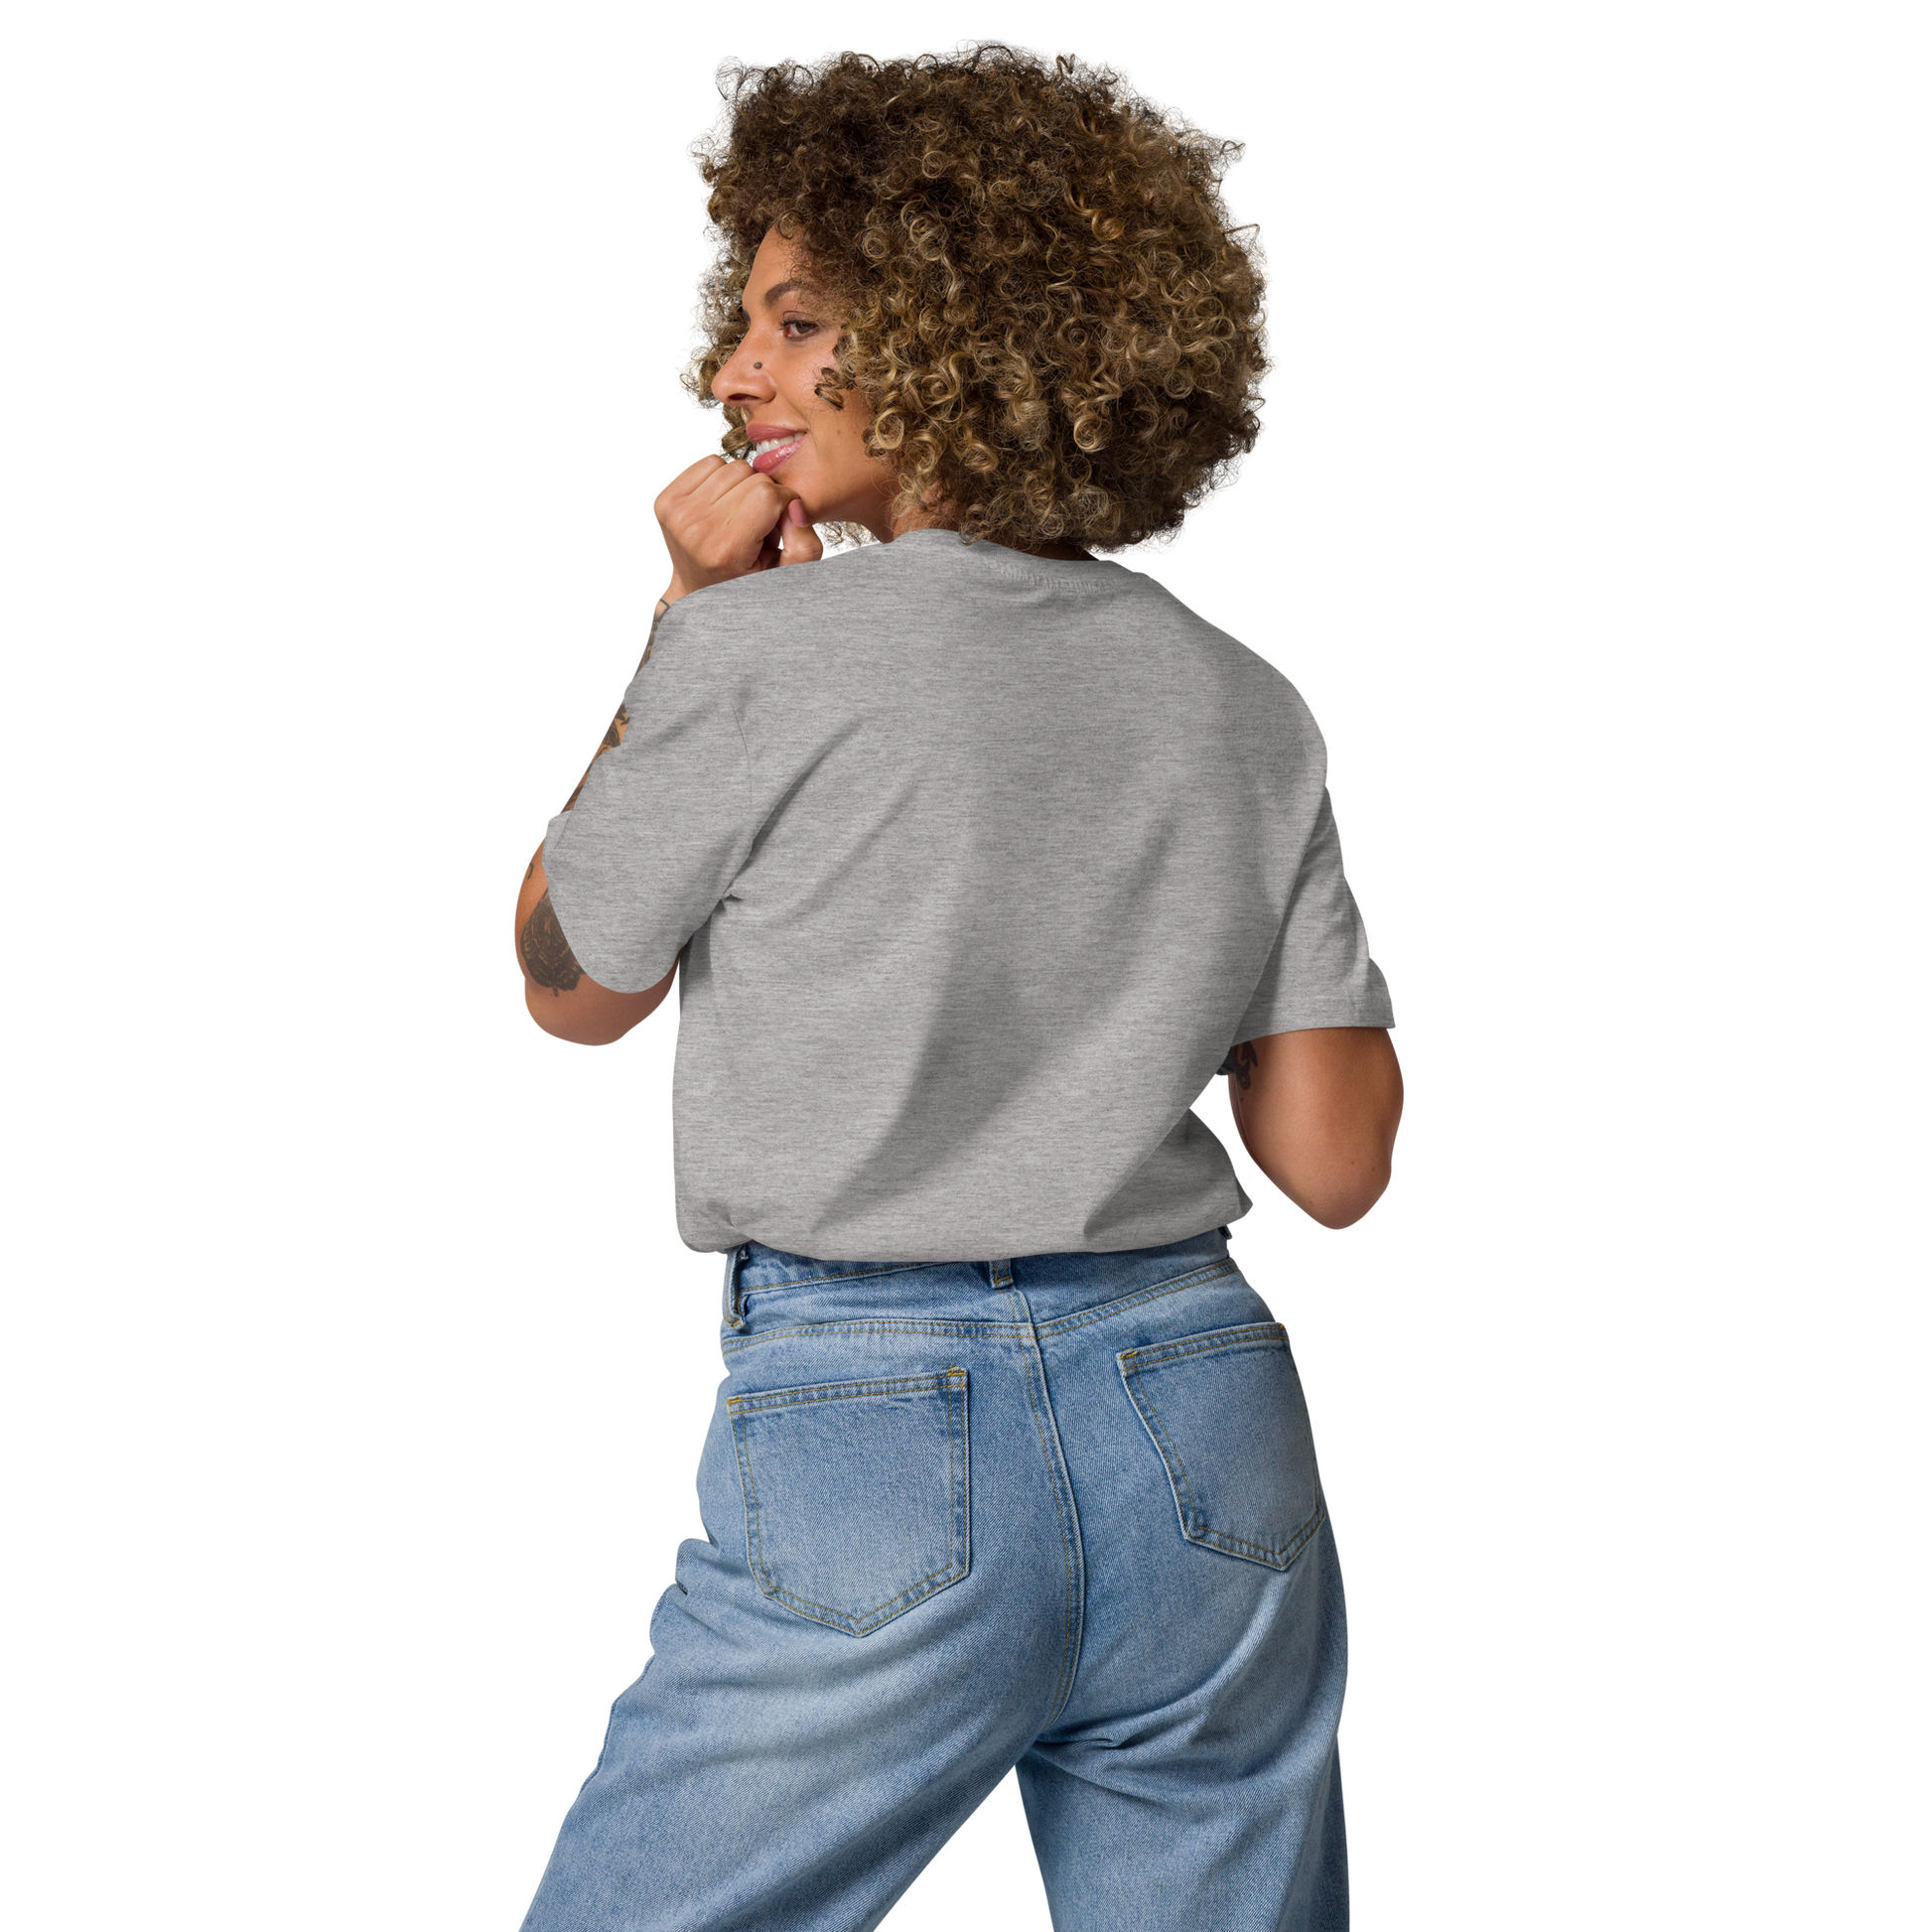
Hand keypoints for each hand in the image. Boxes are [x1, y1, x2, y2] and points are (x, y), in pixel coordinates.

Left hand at [650, 451, 824, 598]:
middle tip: (755, 522)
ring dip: (739, 485)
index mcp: (725, 550)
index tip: (778, 522)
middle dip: (761, 492)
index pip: (767, 494)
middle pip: (747, 474)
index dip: (782, 502)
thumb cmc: (746, 580)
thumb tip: (794, 504)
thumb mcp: (787, 575)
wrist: (698, 591)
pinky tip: (719, 504)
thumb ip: (805, 545)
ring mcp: (674, 512)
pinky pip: (706, 462)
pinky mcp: (663, 499)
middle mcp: (694, 529)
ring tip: (736, 514)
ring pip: (727, 465)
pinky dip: (719, 478)